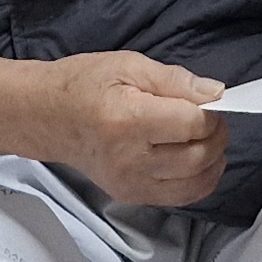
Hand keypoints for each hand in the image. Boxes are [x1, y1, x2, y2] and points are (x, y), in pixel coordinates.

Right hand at [0, 52, 227, 207]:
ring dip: (213, 160)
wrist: (45, 116)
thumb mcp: (128, 65)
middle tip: (210, 118)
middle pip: (198, 157)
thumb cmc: (83, 84)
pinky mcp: (130, 196)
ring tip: (205, 139)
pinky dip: (198, 180)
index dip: (210, 112)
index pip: (192, 125)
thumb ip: (174, 80)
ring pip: (195, 183)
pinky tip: (195, 160)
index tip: (207, 101)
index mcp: (127, 120)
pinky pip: (180, 197)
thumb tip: (215, 93)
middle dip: (216, 136)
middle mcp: (128, 159)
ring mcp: (129, 183)